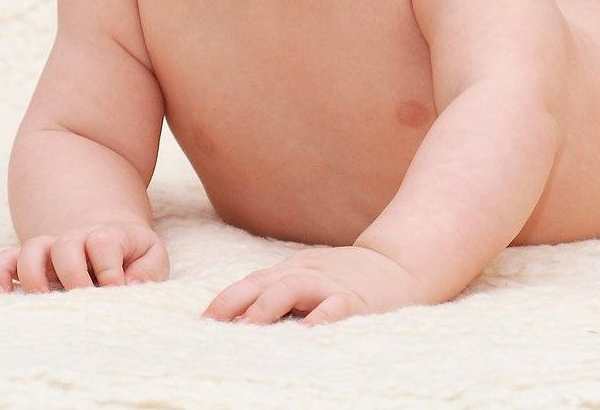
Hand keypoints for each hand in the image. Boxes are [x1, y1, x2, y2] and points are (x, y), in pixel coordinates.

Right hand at [0, 221, 168, 293]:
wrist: (108, 241)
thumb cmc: (132, 256)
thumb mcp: (151, 257)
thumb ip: (148, 270)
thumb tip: (130, 288)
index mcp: (108, 236)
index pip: (103, 243)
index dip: (108, 269)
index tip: (116, 290)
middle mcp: (75, 240)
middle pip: (65, 245)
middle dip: (72, 275)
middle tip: (81, 299)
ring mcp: (50, 251)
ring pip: (32, 249)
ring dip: (33, 274)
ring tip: (41, 299)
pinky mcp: (30, 264)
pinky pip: (5, 260)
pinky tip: (2, 295)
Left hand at [200, 244, 426, 326]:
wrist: (398, 265)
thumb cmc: (345, 280)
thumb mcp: (308, 278)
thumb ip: (279, 293)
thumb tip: (239, 321)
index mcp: (290, 272)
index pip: (250, 283)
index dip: (224, 301)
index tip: (201, 322)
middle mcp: (304, 274)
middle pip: (262, 283)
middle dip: (234, 303)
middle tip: (212, 327)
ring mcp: (330, 285)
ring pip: (292, 288)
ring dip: (267, 307)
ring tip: (248, 329)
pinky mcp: (356, 299)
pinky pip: (335, 307)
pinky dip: (320, 319)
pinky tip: (306, 334)